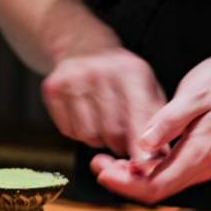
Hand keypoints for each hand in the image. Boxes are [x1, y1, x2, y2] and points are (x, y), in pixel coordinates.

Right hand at [41, 48, 165, 160]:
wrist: (82, 45)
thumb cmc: (122, 75)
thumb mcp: (146, 86)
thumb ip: (156, 120)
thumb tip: (158, 159)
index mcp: (131, 71)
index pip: (138, 118)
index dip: (141, 146)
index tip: (142, 165)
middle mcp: (100, 72)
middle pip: (113, 132)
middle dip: (121, 145)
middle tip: (123, 140)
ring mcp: (73, 79)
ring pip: (90, 136)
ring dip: (100, 140)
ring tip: (103, 122)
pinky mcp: (53, 88)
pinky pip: (70, 131)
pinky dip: (81, 133)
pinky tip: (86, 116)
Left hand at [91, 54, 210, 204]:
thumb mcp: (194, 95)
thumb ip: (169, 121)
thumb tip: (144, 144)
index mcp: (199, 155)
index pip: (156, 184)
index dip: (126, 183)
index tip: (102, 170)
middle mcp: (199, 168)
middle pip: (154, 190)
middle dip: (122, 181)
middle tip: (97, 162)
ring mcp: (198, 167)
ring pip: (158, 184)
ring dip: (130, 177)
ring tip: (106, 159)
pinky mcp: (194, 160)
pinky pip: (164, 175)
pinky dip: (143, 170)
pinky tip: (127, 157)